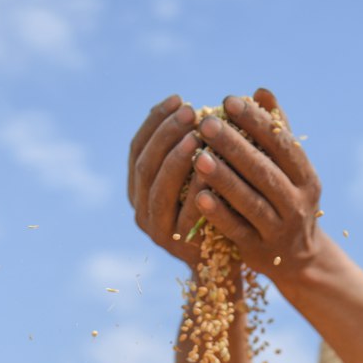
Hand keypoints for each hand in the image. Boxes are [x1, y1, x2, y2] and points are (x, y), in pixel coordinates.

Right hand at [127, 95, 209, 266]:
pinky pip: (183, 214)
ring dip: (176, 159)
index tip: (178, 98)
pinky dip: (195, 190)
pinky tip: (210, 170)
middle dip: (166, 134)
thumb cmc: (214, 211)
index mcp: (138, 188)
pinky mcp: (176, 246)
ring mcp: (155, 229)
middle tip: (190, 110)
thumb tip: (189, 104)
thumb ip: (189, 148)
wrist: (224, 264)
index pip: (138, 147)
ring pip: (158, 189)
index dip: (155, 121)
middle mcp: (140, 208)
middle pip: (145, 165)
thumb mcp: (198, 176)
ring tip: (197, 135)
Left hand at [192, 88, 322, 284]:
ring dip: (224, 179)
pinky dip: (220, 214)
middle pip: (264, 172)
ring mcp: (279, 230)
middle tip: (205, 123)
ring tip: (198, 156)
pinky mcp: (259, 251)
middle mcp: (297, 204)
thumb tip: (261, 92)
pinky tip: (199, 197)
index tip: (229, 101)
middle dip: (235, 146)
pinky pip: (237, 230)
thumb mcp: (289, 170)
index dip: (256, 122)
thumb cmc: (285, 200)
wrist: (298, 259)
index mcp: (306, 178)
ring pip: (251, 202)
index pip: (282, 145)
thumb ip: (276, 133)